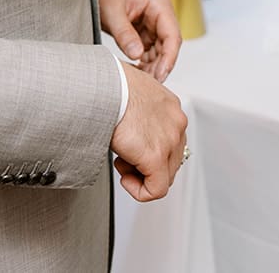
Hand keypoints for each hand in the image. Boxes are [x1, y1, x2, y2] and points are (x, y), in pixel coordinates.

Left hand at [99, 0, 180, 81]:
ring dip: (153, 66)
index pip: (173, 36)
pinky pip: (150, 51)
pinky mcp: (145, 33)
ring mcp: (154, 25)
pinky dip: (145, 62)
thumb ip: (124, 34)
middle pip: (169, 47)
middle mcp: (161, 16)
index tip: (160, 75)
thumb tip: (137, 55)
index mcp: (159, 6)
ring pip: (160, 52)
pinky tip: (136, 71)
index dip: (169, 58)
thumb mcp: (113, 12)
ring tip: (140, 79)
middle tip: (148, 82)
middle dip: (160, 65)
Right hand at [110, 65, 187, 201]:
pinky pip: (156, 190)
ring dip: (141, 175)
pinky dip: (140, 191)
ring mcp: (171, 139)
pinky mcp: (157, 157)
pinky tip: (124, 179)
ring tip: (121, 161)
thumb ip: (140, 114)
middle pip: (170, 161)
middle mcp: (176, 122)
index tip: (132, 150)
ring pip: (164, 176)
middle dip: (146, 166)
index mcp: (169, 107)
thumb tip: (131, 129)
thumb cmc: (109, 87)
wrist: (102, 87)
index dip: (149, 152)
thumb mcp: (131, 96)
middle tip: (124, 159)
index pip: (170, 141)